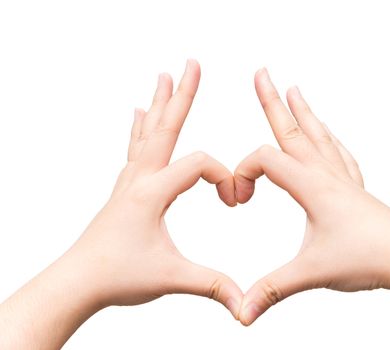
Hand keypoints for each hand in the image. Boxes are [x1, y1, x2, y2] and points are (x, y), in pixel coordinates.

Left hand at [72, 59, 241, 310]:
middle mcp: (138, 178)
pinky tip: (137, 113)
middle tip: (191, 63)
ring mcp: (129, 181)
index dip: (224, 177)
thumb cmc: (117, 277)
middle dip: (183, 95)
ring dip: (160, 104)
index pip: (198, 164)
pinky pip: (135, 148)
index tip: (235, 202)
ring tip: (163, 77)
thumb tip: (244, 304)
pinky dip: (140, 127)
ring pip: (148, 133)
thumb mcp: (171, 278)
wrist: (77, 283)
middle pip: (165, 127)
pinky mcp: (125, 189)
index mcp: (152, 191)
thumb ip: (212, 285)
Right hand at [234, 67, 389, 324]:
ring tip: (294, 90)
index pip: (266, 161)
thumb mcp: (311, 274)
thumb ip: (270, 290)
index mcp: (313, 187)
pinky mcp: (354, 190)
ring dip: (302, 113)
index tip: (237, 202)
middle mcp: (327, 175)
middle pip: (292, 130)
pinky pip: (338, 155)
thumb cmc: (367, 260)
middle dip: (272, 101)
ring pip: (317, 137)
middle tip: (262, 72)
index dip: (241, 174)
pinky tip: (328, 135)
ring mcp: (343, 180)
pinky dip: (327, 139)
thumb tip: (240, 314)